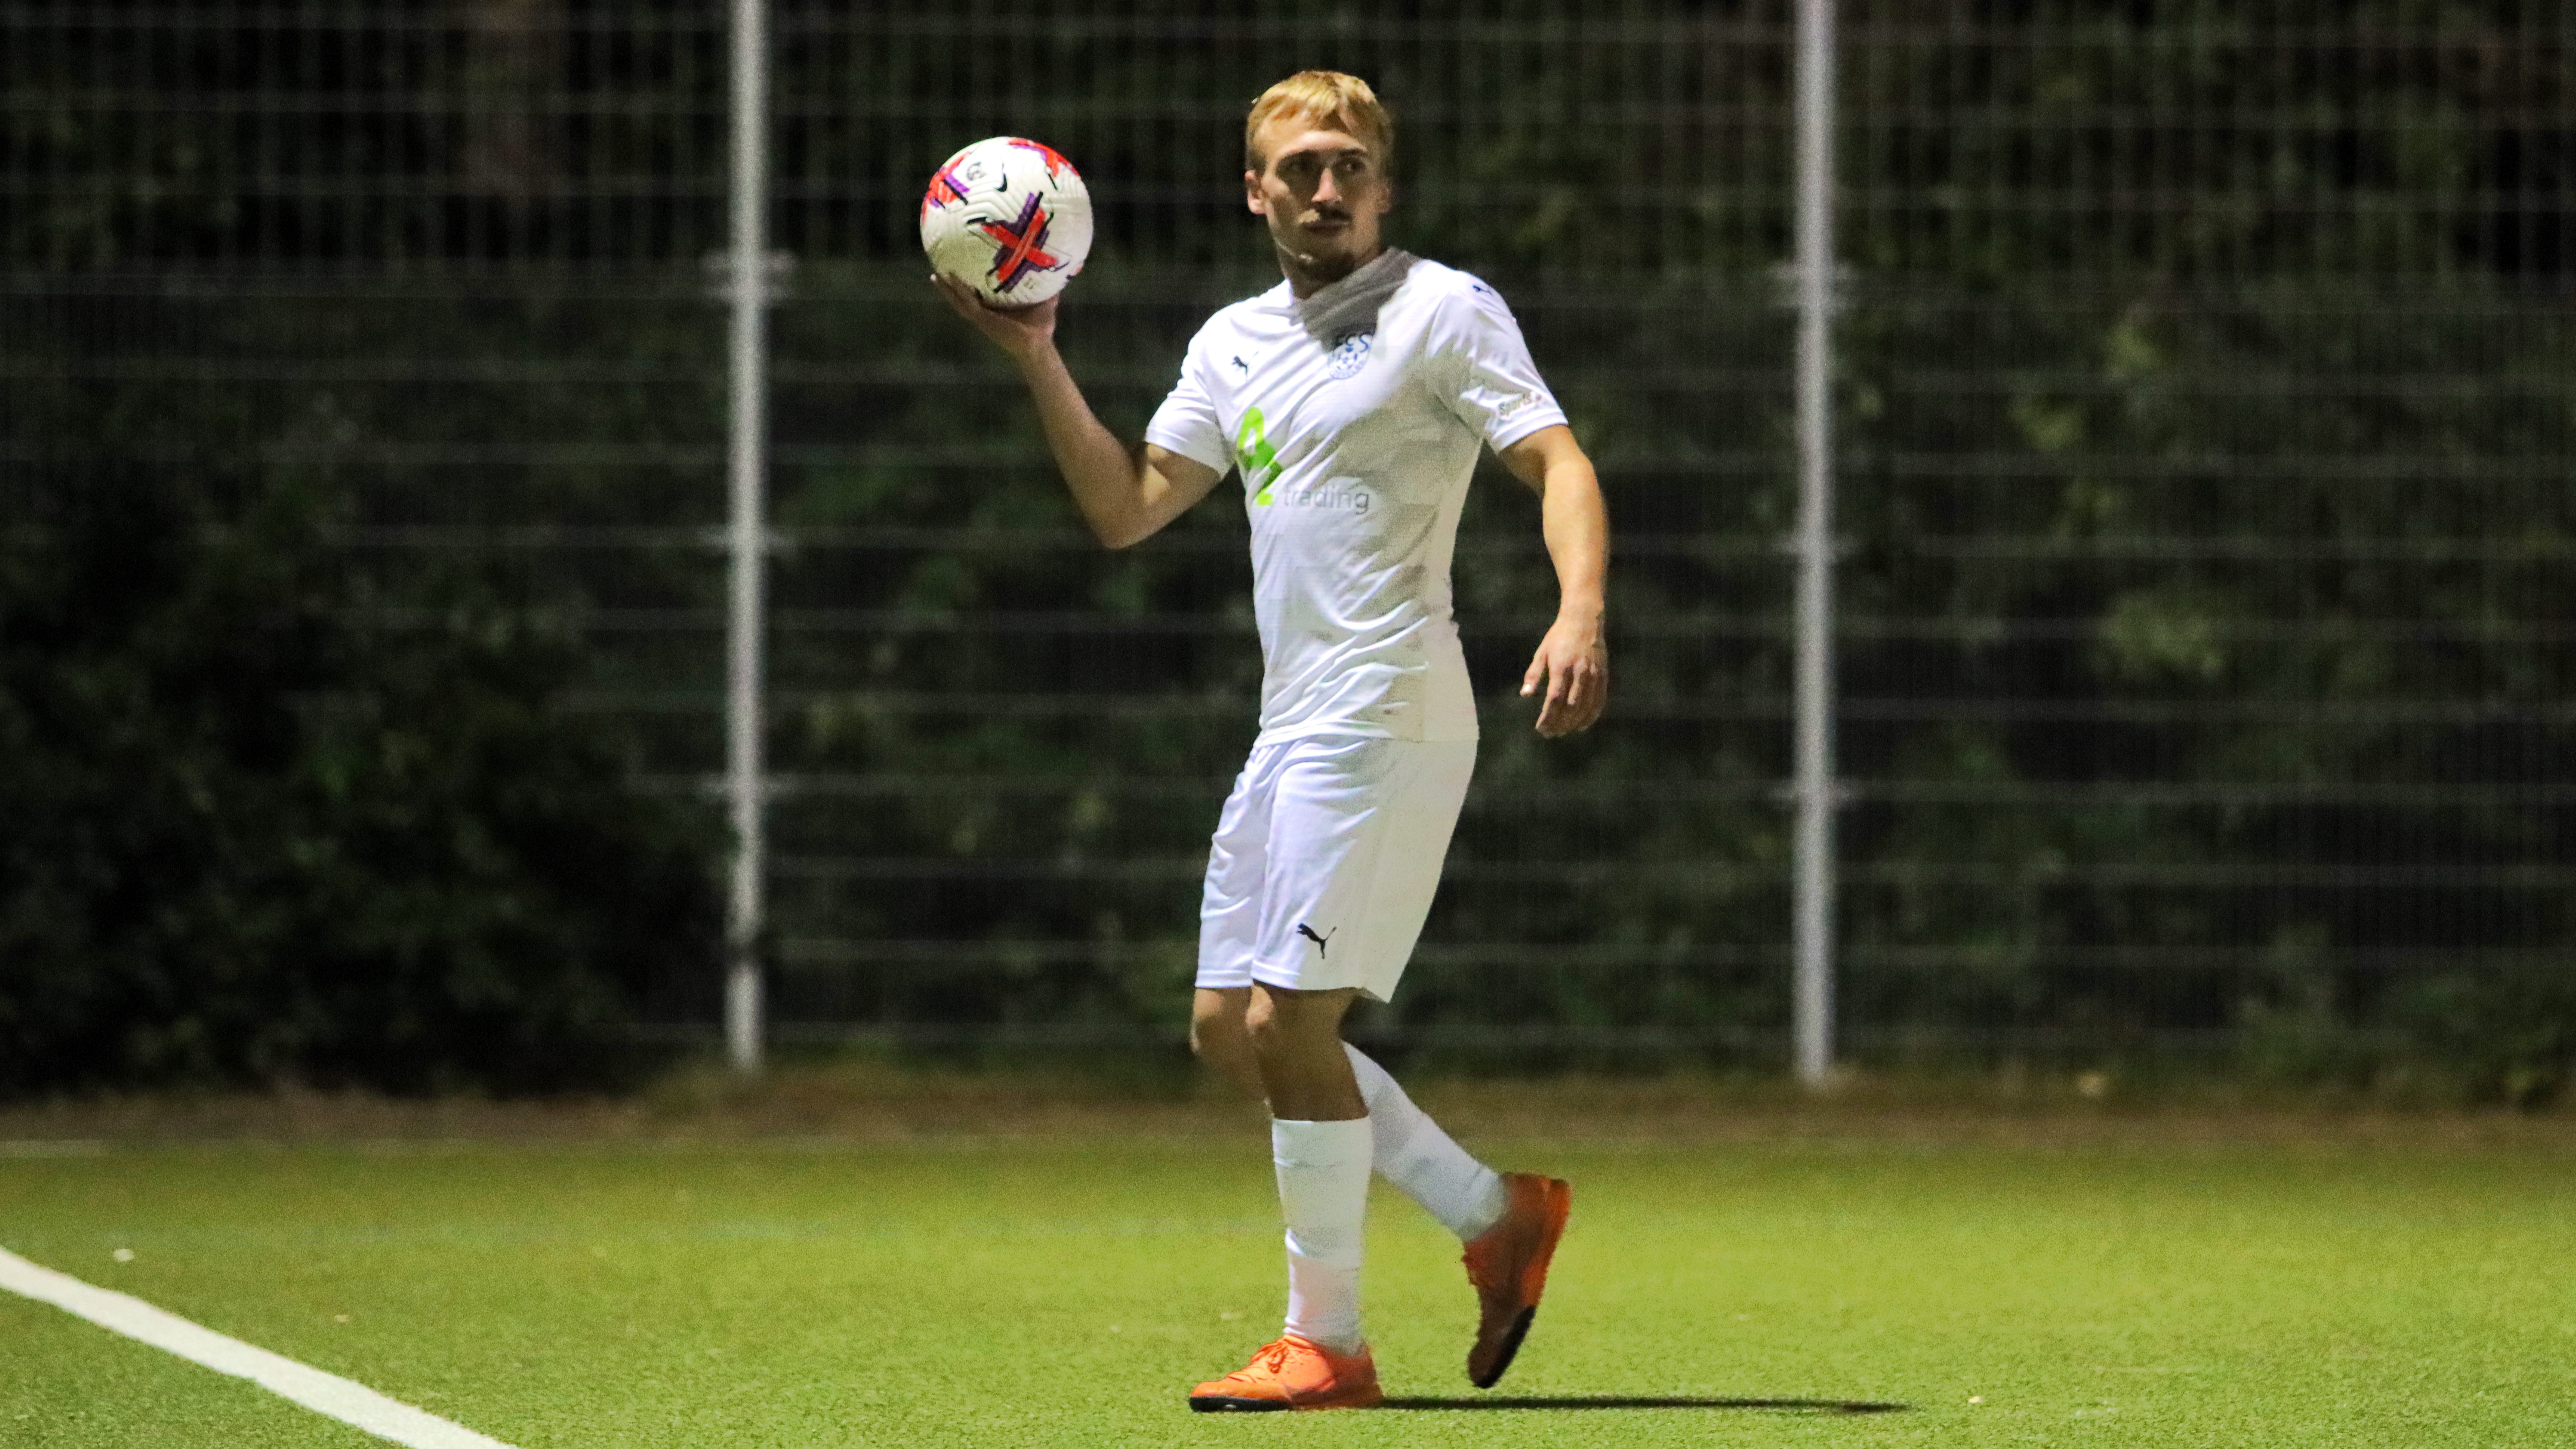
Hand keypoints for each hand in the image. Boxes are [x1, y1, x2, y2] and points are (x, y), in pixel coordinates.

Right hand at [931, 273, 1057, 363]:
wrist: (1038, 345)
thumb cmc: (1041, 327)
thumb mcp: (1045, 302)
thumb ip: (1049, 289)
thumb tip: (1060, 272)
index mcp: (995, 312)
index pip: (977, 297)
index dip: (968, 287)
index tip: (960, 272)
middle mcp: (985, 315)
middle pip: (961, 299)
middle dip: (949, 288)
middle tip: (938, 273)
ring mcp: (982, 318)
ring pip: (958, 301)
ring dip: (946, 290)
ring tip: (934, 276)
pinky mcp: (982, 320)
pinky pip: (966, 302)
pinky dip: (958, 291)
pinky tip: (949, 279)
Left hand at [1521, 610, 1607, 736]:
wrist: (1584, 620)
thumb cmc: (1558, 636)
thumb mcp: (1541, 652)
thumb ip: (1533, 674)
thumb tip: (1525, 694)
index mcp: (1560, 666)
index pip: (1554, 699)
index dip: (1548, 717)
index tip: (1540, 728)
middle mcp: (1578, 671)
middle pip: (1570, 706)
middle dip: (1559, 723)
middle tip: (1550, 733)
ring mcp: (1592, 674)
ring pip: (1585, 706)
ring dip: (1574, 723)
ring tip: (1563, 732)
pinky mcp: (1602, 675)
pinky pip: (1599, 701)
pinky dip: (1591, 716)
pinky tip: (1582, 725)